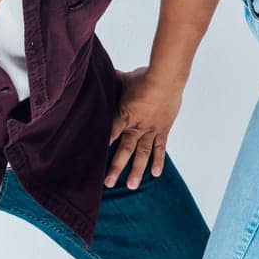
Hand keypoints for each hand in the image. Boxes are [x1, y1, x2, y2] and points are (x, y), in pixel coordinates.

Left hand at [105, 66, 183, 188]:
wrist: (167, 77)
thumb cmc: (145, 77)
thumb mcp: (125, 79)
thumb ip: (113, 81)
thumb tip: (100, 72)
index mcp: (124, 114)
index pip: (109, 133)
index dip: (100, 145)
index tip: (91, 160)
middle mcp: (136, 126)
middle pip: (124, 149)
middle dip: (116, 167)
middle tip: (108, 183)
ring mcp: (151, 129)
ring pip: (142, 153)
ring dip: (137, 170)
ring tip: (132, 186)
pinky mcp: (163, 129)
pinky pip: (160, 147)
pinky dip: (158, 160)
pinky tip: (155, 174)